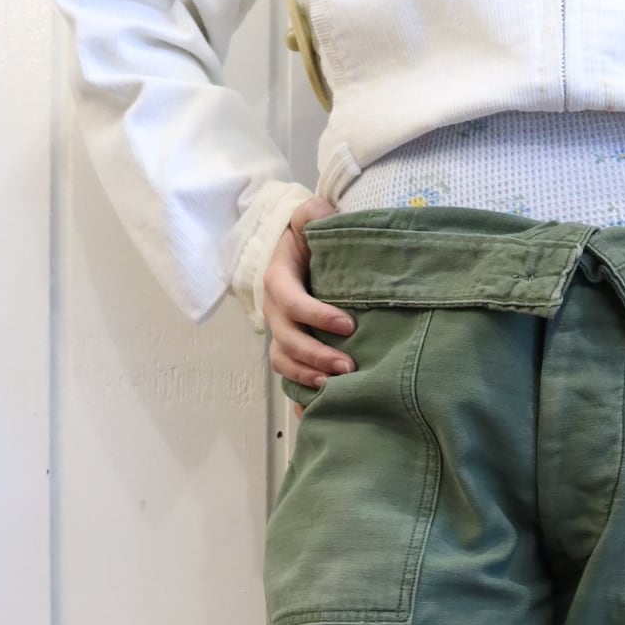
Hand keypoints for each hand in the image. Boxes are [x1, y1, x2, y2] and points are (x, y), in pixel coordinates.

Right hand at [264, 194, 350, 416]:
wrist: (294, 249)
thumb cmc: (305, 235)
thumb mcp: (307, 217)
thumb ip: (312, 214)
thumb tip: (321, 213)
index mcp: (278, 280)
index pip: (291, 301)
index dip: (316, 315)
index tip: (348, 324)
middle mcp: (274, 310)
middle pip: (286, 340)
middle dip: (316, 355)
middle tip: (349, 367)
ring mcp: (280, 331)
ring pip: (284, 361)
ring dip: (307, 376)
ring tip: (336, 388)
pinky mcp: (290, 346)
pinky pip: (289, 374)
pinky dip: (300, 393)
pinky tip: (317, 412)